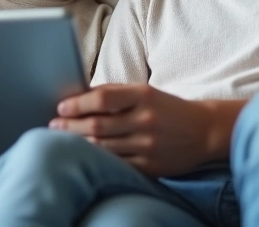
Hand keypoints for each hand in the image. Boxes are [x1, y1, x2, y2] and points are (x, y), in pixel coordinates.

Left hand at [51, 84, 241, 177]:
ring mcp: (149, 145)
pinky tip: (86, 155)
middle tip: (53, 125)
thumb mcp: (146, 92)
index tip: (61, 107)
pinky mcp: (151, 166)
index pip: (102, 98)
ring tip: (62, 139)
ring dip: (78, 143)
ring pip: (103, 146)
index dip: (77, 103)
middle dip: (70, 126)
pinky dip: (98, 160)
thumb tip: (79, 97)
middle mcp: (146, 119)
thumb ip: (115, 93)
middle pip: (97, 124)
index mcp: (144, 95)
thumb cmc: (167, 108)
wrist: (205, 131)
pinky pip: (117, 164)